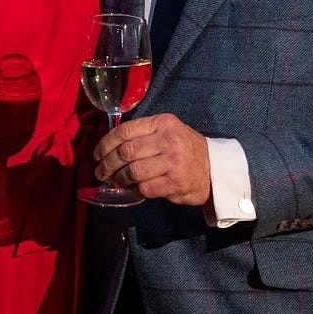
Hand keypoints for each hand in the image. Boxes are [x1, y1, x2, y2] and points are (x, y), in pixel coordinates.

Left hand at [94, 112, 211, 205]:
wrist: (215, 169)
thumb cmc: (185, 148)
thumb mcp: (168, 131)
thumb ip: (143, 134)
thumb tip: (109, 147)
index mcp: (163, 123)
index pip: (125, 130)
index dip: (106, 143)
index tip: (97, 154)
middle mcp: (168, 140)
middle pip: (126, 152)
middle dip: (108, 164)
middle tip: (100, 172)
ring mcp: (173, 162)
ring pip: (133, 171)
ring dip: (119, 179)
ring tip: (115, 181)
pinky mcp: (176, 183)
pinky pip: (145, 188)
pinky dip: (135, 190)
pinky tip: (133, 189)